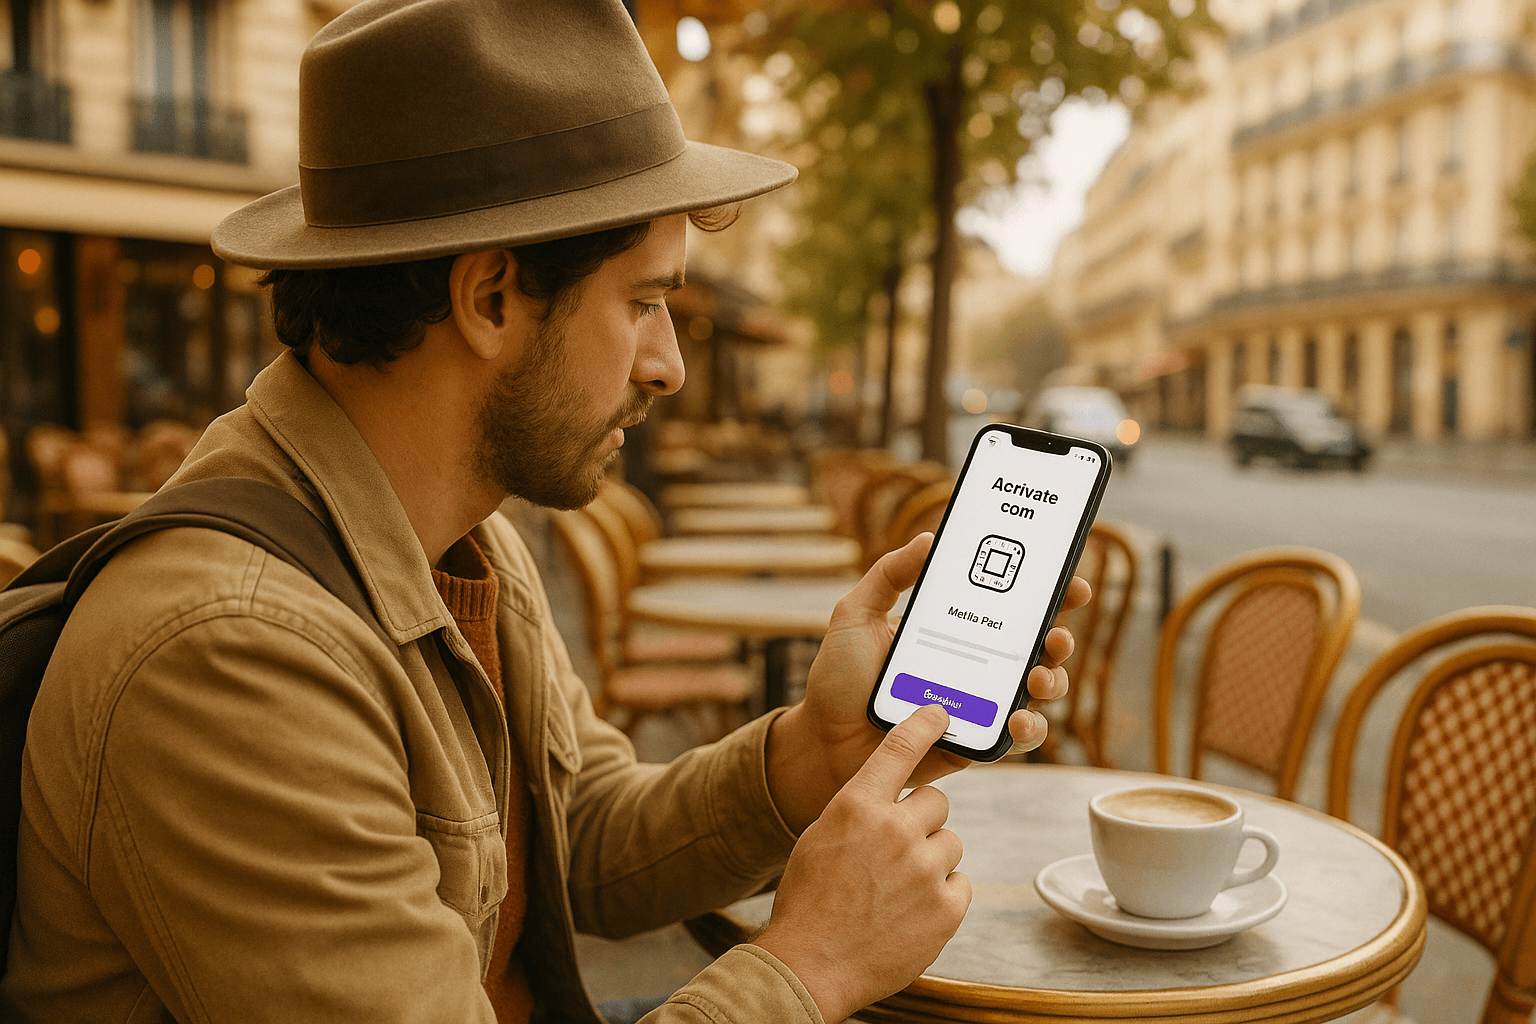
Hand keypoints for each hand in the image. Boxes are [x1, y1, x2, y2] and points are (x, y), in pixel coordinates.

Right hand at [755, 705, 968, 1022]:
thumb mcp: (821, 837)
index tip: (940, 712)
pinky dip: (942, 895)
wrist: (809, 965)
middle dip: (921, 821)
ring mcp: (923, 869)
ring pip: (950, 842)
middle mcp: (894, 829)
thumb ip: (860, 811)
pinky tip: (911, 911)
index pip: (899, 748)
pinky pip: (960, 882)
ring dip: (931, 859)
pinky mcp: (946, 908)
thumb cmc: (809, 899)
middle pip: (936, 801)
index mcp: (856, 805)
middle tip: (898, 850)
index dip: (923, 725)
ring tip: (898, 888)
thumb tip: (895, 799)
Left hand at [766, 533, 1090, 832]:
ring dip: (1054, 681)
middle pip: (1039, 646)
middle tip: (1055, 634)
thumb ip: (888, 574)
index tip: (1071, 583)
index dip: (1049, 593)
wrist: (824, 741)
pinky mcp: (977, 742)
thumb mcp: (856, 614)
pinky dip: (1031, 728)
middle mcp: (978, 664)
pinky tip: (1018, 718)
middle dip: (1061, 636)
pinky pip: (1020, 738)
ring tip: (1037, 677)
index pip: (1012, 606)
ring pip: (1041, 691)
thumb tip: (929, 539)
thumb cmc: (840, 678)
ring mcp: (982, 704)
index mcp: (957, 629)